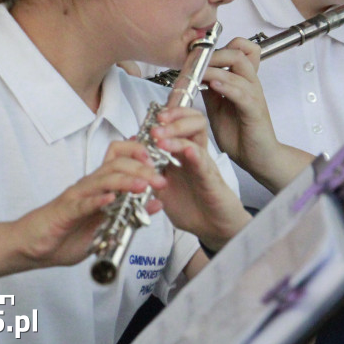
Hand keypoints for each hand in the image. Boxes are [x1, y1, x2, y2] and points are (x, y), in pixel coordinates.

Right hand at [10, 140, 164, 267]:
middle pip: (117, 164)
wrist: (32, 246)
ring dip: (125, 181)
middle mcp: (89, 185)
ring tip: (143, 186)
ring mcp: (77, 196)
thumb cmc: (67, 234)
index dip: (140, 154)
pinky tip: (110, 200)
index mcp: (100, 185)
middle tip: (161, 180)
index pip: (120, 157)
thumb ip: (131, 215)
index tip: (160, 163)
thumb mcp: (106, 226)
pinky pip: (83, 203)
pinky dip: (97, 201)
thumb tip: (157, 203)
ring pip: (103, 179)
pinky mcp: (65, 211)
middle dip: (142, 169)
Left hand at [148, 107, 249, 249]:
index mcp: (182, 153)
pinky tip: (188, 151)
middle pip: (193, 121)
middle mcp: (195, 153)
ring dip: (179, 133)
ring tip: (161, 138)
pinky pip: (205, 164)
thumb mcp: (161, 188)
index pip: (179, 122)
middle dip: (175, 116)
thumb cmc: (191, 207)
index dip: (168, 114)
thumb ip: (148, 171)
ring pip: (198, 136)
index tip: (150, 117)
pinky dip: (196, 155)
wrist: (213, 228)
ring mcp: (204, 164)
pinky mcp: (211, 180)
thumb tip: (131, 154)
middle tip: (156, 124)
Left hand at [201, 38, 277, 167]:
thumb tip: (195, 74)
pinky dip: (227, 86)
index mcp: (243, 81)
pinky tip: (214, 86)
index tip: (200, 56)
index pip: (241, 48)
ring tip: (200, 73)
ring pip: (240, 68)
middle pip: (240, 52)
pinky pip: (243, 93)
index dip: (221, 47)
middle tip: (196, 62)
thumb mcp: (218, 107)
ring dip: (216, 68)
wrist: (257, 158)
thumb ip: (210, 90)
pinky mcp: (254, 111)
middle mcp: (251, 84)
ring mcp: (254, 96)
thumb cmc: (240, 134)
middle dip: (215, 53)